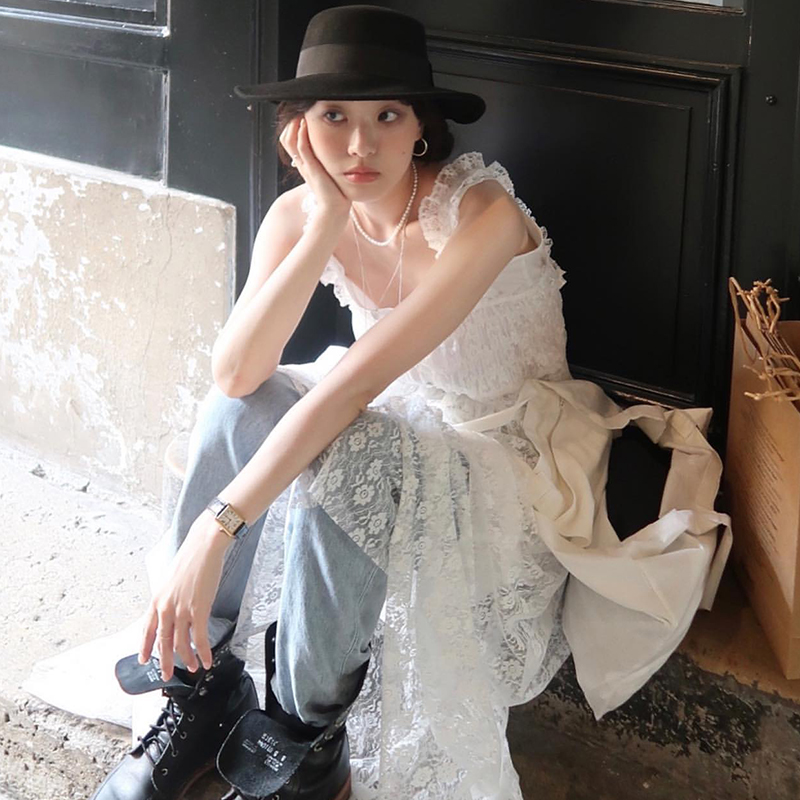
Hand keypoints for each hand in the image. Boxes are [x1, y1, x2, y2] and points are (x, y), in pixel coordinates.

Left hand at [139, 512, 230, 679]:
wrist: (203, 547)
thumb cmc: (191, 559)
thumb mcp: (171, 580)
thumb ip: (170, 597)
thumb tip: (175, 608)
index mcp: (157, 600)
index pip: (147, 631)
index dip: (145, 647)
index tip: (144, 659)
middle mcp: (166, 608)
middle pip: (163, 643)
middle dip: (165, 662)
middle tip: (166, 675)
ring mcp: (181, 611)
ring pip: (182, 644)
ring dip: (188, 659)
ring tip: (193, 667)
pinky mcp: (199, 610)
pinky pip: (200, 639)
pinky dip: (204, 652)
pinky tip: (206, 660)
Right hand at [279, 117, 350, 223]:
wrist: (335, 208)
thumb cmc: (335, 191)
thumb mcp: (328, 170)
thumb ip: (325, 160)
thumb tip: (333, 148)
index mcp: (304, 163)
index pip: (289, 140)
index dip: (292, 126)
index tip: (301, 114)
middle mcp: (302, 163)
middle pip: (286, 138)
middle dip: (291, 123)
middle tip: (299, 110)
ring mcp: (305, 166)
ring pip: (290, 141)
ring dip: (294, 125)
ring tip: (300, 113)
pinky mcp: (312, 169)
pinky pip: (302, 149)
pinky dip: (301, 136)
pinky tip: (304, 125)